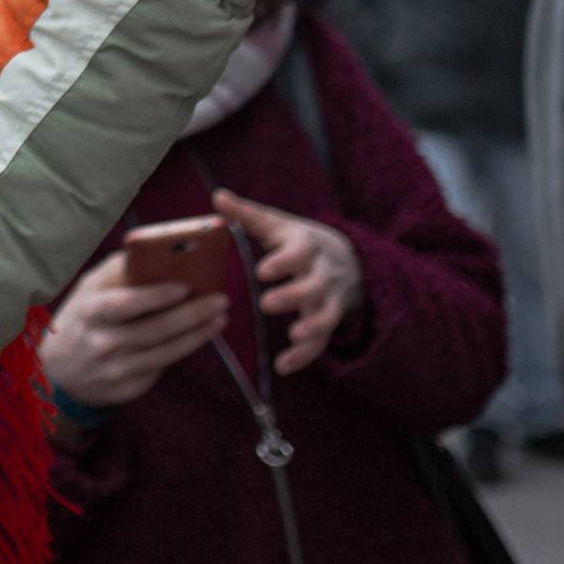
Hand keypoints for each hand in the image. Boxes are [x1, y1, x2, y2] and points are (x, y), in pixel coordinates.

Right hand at [41, 251, 228, 410]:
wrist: (59, 372)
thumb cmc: (81, 317)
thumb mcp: (88, 288)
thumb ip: (118, 271)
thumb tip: (155, 252)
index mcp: (92, 312)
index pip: (128, 304)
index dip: (157, 296)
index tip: (185, 285)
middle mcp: (104, 343)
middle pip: (156, 329)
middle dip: (192, 314)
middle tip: (221, 300)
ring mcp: (116, 370)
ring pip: (166, 352)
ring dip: (198, 334)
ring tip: (220, 317)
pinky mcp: (128, 390)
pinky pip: (161, 367)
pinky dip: (182, 350)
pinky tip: (199, 336)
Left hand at [215, 188, 364, 375]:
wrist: (347, 258)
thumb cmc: (299, 240)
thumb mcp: (278, 224)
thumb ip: (247, 214)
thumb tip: (216, 195)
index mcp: (307, 246)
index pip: (300, 252)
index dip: (284, 262)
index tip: (263, 270)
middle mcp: (322, 274)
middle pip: (314, 286)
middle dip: (293, 295)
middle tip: (267, 303)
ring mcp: (328, 300)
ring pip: (326, 316)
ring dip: (311, 327)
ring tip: (293, 336)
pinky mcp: (328, 321)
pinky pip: (322, 342)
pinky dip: (305, 356)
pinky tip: (283, 367)